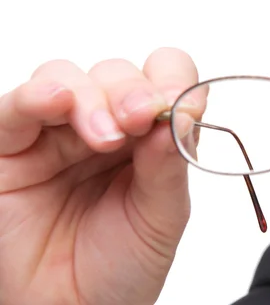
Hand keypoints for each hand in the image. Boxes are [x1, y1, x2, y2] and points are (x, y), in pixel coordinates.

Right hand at [0, 47, 205, 304]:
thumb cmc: (121, 267)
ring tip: (106, 138)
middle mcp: (105, 126)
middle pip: (118, 74)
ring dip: (93, 97)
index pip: (164, 79)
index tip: (182, 108)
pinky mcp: (10, 146)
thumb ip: (169, 165)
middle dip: (134, 92)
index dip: (173, 82)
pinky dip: (37, 96)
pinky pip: (17, 106)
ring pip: (70, 77)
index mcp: (147, 137)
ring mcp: (56, 133)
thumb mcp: (161, 218)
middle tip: (142, 119)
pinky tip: (56, 101)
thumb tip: (181, 114)